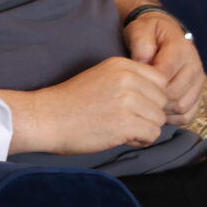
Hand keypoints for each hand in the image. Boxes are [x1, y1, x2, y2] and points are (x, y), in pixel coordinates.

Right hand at [14, 57, 170, 153]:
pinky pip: (152, 134)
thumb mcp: (100, 77)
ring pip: (159, 119)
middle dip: (148, 113)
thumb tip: (160, 98)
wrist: (44, 118)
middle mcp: (128, 79)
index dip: (150, 96)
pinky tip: (119, 137)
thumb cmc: (69, 102)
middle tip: (123, 119)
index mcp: (121, 65)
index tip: (132, 105)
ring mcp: (128, 101)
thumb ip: (128, 80)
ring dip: (144, 128)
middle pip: (163, 100)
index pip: (160, 80)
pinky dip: (139, 140)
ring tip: (119, 128)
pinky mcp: (126, 123)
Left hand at [124, 12, 206, 124]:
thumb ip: (141, 44)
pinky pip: (188, 115)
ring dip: (161, 110)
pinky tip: (156, 110)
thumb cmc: (147, 32)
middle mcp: (195, 66)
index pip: (165, 76)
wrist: (162, 33)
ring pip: (182, 107)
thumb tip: (143, 63)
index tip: (131, 83)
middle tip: (135, 96)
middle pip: (174, 95)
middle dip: (152, 98)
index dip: (145, 84)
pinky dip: (171, 117)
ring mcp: (198, 82)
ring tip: (144, 102)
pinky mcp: (197, 94)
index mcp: (182, 50)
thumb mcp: (140, 30)